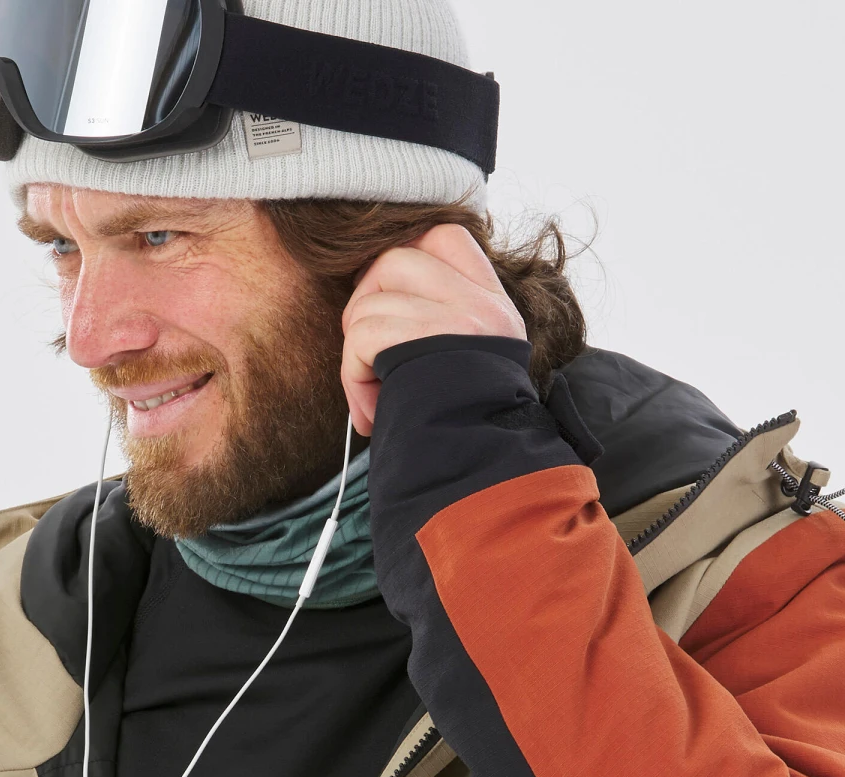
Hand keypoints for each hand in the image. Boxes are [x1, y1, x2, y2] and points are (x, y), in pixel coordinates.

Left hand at [341, 224, 526, 435]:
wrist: (481, 472)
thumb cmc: (460, 429)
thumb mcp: (470, 366)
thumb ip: (439, 323)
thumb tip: (377, 294)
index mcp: (492, 304)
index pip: (445, 237)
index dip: (404, 256)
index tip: (386, 298)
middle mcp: (480, 305)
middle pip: (393, 260)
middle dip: (364, 305)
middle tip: (369, 353)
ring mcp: (456, 321)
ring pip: (369, 302)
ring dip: (356, 354)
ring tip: (376, 395)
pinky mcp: (425, 343)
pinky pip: (361, 338)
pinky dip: (352, 378)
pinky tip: (372, 411)